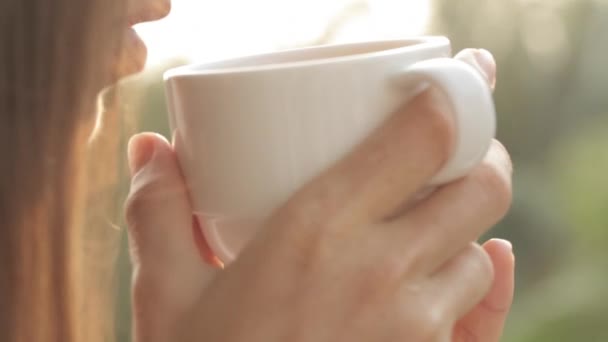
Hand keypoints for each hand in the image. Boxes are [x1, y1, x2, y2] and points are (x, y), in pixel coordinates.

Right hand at [125, 48, 513, 341]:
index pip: (421, 136)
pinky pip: (490, 311)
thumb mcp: (165, 298)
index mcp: (316, 231)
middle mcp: (382, 271)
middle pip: (477, 184)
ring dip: (462, 228)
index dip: (451, 99)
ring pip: (478, 248)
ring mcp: (417, 327)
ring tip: (425, 224)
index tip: (447, 86)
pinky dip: (491, 280)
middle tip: (442, 154)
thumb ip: (158, 213)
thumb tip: (150, 150)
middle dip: (473, 157)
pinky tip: (482, 265)